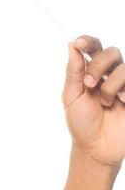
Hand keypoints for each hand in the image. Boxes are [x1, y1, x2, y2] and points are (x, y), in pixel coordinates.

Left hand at [62, 35, 124, 167]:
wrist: (96, 147)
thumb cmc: (81, 122)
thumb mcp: (71, 96)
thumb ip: (73, 71)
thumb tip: (71, 46)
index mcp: (91, 72)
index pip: (93, 48)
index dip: (88, 41)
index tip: (78, 43)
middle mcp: (110, 74)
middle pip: (111, 52)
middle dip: (98, 65)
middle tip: (89, 83)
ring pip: (124, 68)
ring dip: (111, 85)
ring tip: (105, 102)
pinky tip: (121, 103)